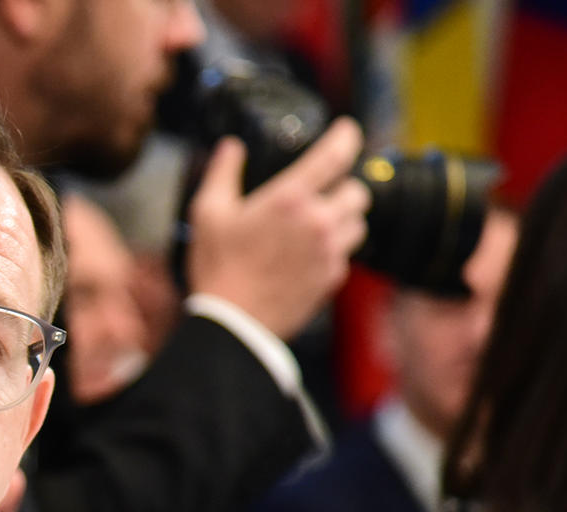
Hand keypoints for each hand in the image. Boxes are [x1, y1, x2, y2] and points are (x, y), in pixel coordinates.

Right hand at [186, 117, 371, 339]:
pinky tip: (309, 255)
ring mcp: (330, 251)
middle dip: (343, 188)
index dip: (347, 136)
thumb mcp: (207, 214)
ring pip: (358, 223)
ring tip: (319, 225)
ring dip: (344, 219)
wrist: (234, 324)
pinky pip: (346, 254)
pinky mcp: (332, 277)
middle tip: (323, 193)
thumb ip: (222, 173)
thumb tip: (231, 147)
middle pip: (358, 190)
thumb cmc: (218, 269)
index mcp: (290, 198)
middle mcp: (318, 221)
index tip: (346, 131)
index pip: (336, 153)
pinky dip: (334, 249)